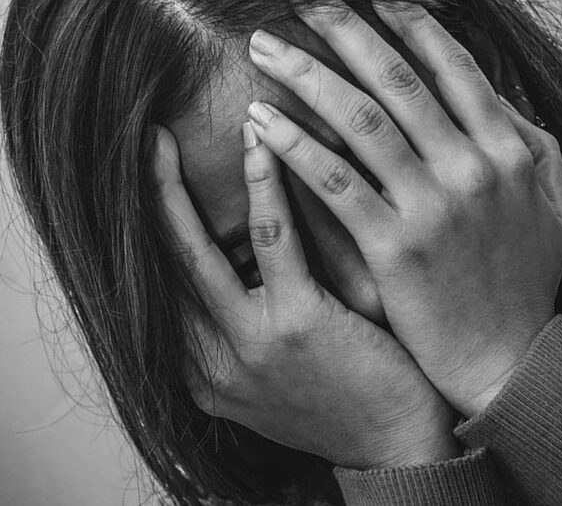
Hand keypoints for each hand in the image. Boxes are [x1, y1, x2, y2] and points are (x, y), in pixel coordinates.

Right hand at [151, 123, 461, 468]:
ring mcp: (249, 344)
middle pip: (159, 266)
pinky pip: (272, 239)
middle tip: (140, 144)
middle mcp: (209, 360)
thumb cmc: (340, 394)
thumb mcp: (269, 367)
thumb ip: (239, 323)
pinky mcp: (295, 324)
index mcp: (200, 368)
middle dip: (142, 200)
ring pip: (194, 251)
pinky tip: (260, 146)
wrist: (396, 445)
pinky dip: (262, 187)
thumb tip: (230, 257)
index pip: (159, 287)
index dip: (145, 229)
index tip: (145, 182)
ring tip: (163, 139)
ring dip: (172, 187)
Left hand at [246, 0, 561, 417]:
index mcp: (508, 148)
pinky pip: (335, 183)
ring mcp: (433, 205)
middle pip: (396, 80)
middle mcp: (472, 165)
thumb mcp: (547, 198)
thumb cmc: (525, 278)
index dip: (407, 23)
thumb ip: (521, 140)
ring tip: (263, 47)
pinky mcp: (394, 246)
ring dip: (306, 76)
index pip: (451, 67)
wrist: (513, 358)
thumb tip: (488, 92)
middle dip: (343, 30)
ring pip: (360, 120)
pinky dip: (296, 146)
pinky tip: (261, 122)